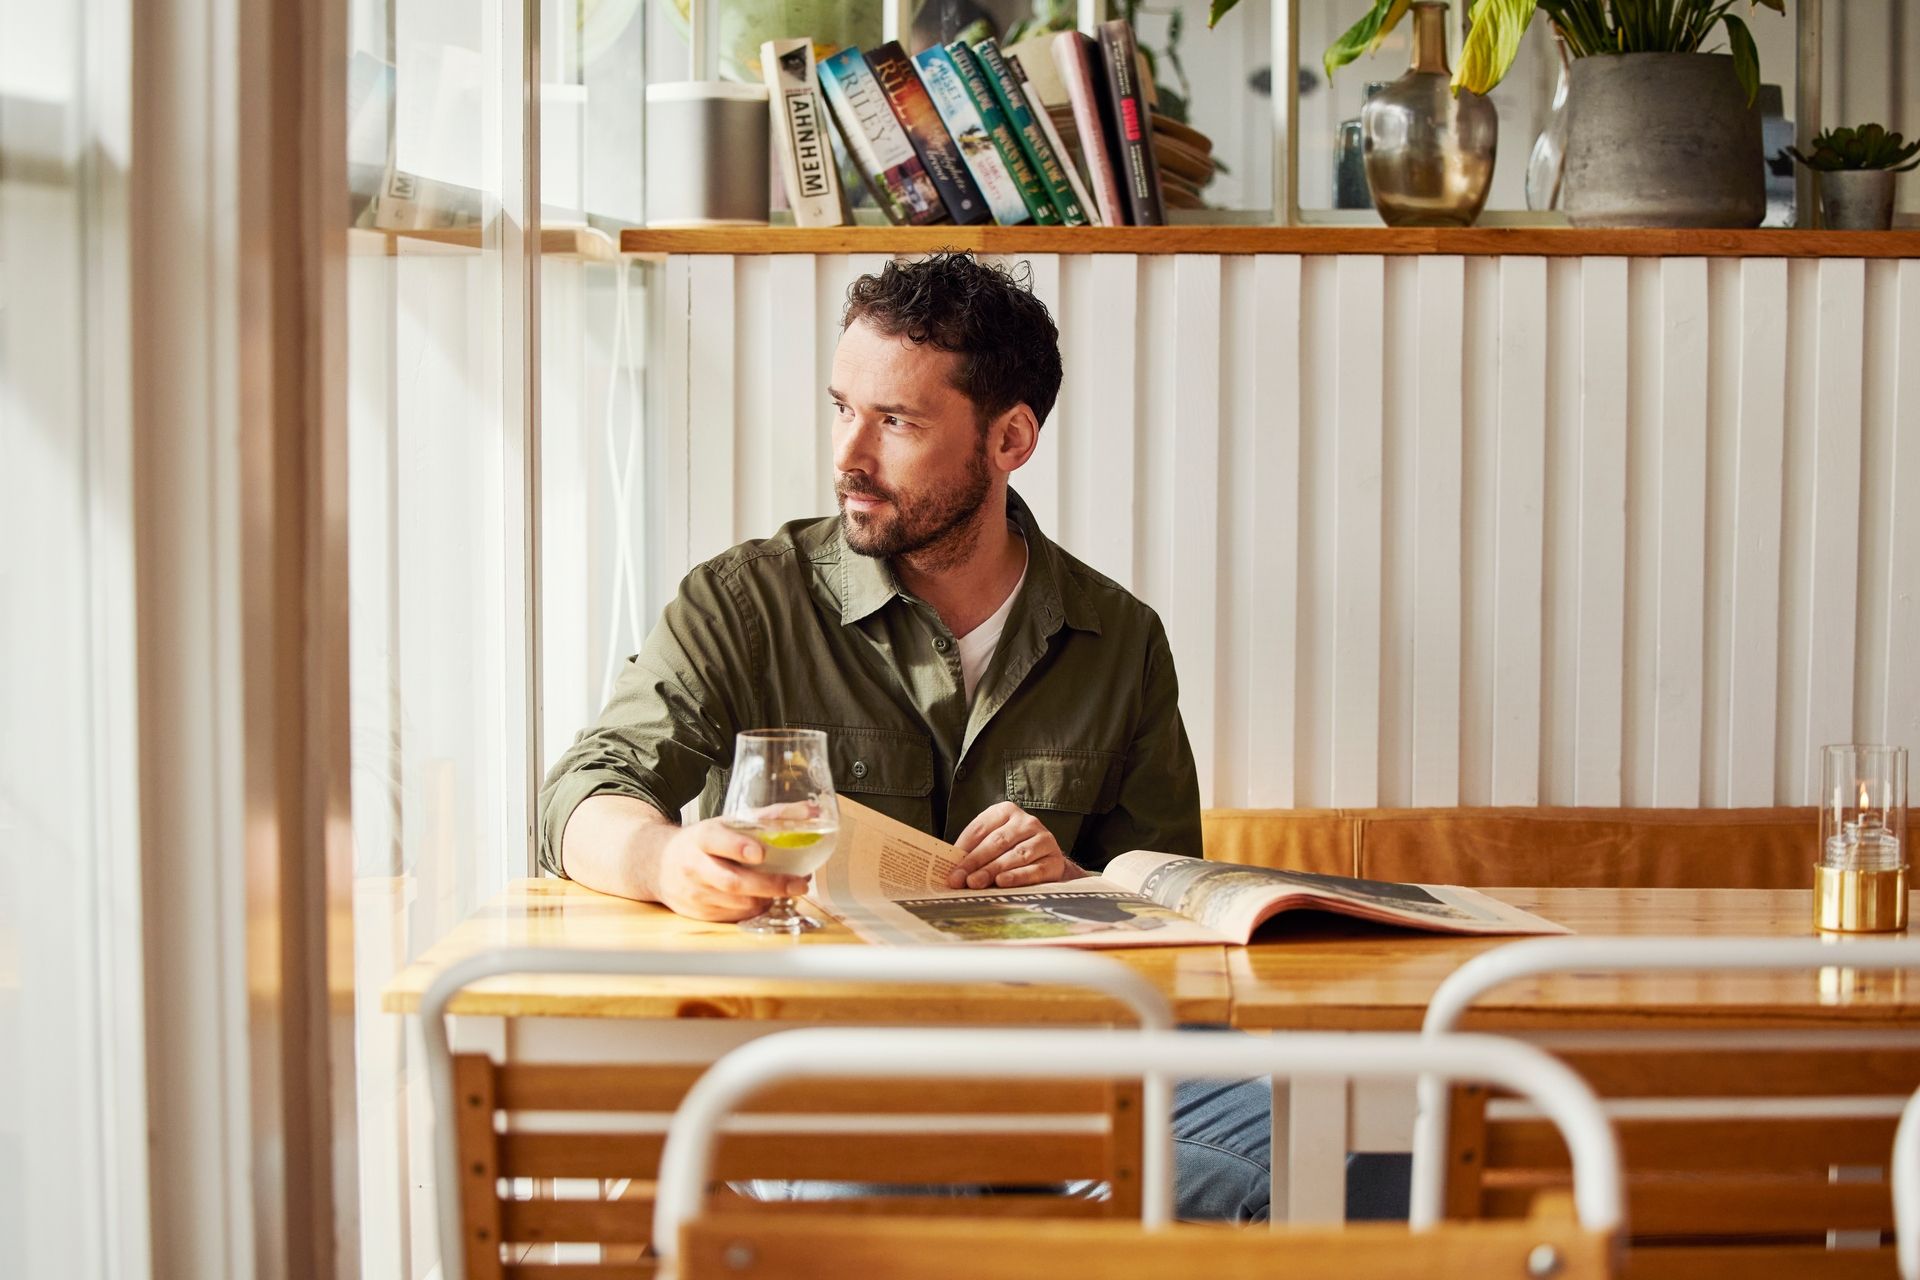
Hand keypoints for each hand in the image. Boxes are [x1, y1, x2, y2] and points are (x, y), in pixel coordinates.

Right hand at [654, 817, 812, 921]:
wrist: (657, 864)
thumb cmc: (703, 842)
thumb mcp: (728, 822)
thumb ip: (770, 816)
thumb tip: (813, 811)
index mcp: (701, 837)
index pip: (717, 841)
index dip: (737, 847)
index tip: (760, 853)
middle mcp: (694, 866)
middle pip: (733, 881)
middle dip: (770, 885)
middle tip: (799, 884)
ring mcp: (695, 893)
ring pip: (737, 903)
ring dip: (767, 898)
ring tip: (788, 890)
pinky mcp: (698, 913)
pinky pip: (734, 916)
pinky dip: (754, 909)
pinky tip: (765, 899)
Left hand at [946, 802, 1085, 889]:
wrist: (1047, 862)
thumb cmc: (1011, 852)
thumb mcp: (992, 844)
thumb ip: (973, 852)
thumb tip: (952, 871)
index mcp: (1006, 811)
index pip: (980, 829)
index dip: (964, 850)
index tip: (952, 870)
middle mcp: (1027, 821)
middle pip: (997, 842)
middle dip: (976, 862)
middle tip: (960, 880)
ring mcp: (1043, 839)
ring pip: (1015, 855)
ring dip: (993, 870)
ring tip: (976, 883)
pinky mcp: (1054, 859)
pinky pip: (1034, 870)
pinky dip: (1017, 877)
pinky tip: (1002, 882)